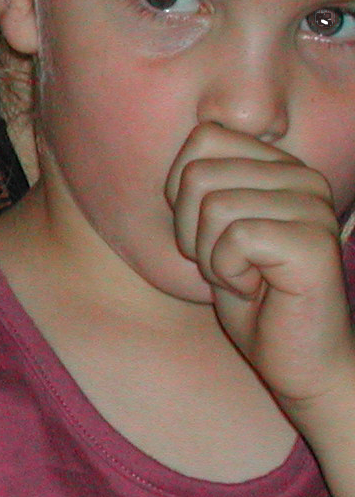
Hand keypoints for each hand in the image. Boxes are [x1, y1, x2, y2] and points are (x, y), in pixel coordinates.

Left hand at [167, 122, 354, 408]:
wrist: (297, 358)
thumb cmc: (251, 297)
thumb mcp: (209, 231)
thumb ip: (201, 184)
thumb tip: (188, 141)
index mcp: (279, 166)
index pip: (203, 138)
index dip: (182, 193)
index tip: (210, 233)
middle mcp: (303, 177)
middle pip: (198, 173)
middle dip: (191, 230)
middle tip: (227, 263)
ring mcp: (313, 207)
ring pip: (213, 206)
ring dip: (211, 255)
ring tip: (245, 277)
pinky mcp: (314, 242)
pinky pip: (235, 238)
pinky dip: (228, 272)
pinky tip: (256, 288)